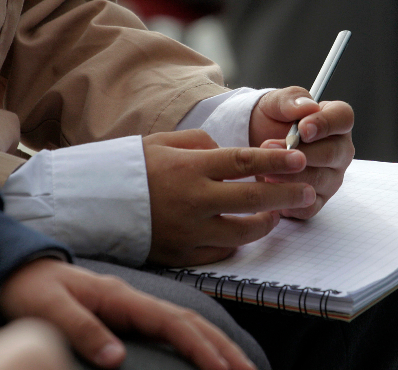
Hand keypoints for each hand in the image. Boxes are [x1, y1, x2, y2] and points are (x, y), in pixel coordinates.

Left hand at [0, 258, 254, 369]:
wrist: (17, 269)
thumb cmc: (31, 289)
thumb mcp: (49, 309)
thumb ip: (83, 330)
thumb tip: (116, 358)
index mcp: (122, 297)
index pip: (173, 322)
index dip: (202, 347)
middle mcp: (135, 299)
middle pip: (193, 322)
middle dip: (225, 348)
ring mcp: (135, 306)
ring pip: (188, 324)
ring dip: (218, 345)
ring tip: (241, 367)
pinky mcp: (129, 315)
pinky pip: (173, 329)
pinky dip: (198, 342)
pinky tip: (208, 354)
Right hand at [144, 129, 315, 265]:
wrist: (91, 206)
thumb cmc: (131, 169)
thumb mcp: (163, 143)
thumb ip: (202, 143)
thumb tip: (232, 153)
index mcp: (189, 168)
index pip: (243, 163)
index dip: (275, 162)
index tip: (298, 158)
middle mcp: (193, 201)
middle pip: (253, 200)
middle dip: (286, 195)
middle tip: (306, 190)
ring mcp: (189, 231)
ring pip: (244, 232)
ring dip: (267, 222)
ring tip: (276, 214)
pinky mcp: (182, 255)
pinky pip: (221, 251)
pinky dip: (235, 241)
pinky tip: (242, 231)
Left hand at [249, 87, 354, 218]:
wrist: (252, 142)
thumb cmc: (271, 120)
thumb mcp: (274, 103)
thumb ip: (291, 100)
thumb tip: (307, 107)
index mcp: (335, 121)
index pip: (343, 119)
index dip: (326, 124)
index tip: (302, 128)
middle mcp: (339, 150)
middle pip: (333, 153)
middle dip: (301, 152)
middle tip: (271, 147)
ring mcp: (331, 177)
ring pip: (320, 181)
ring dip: (291, 176)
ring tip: (266, 170)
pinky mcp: (317, 200)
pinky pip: (309, 206)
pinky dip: (289, 201)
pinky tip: (271, 190)